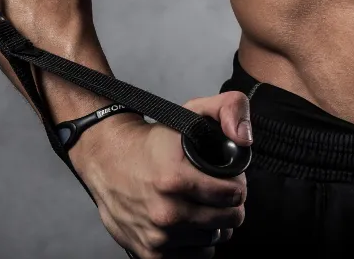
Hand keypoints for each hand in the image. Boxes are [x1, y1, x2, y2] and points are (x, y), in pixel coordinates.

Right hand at [72, 91, 251, 258]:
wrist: (107, 161)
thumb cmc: (153, 141)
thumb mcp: (193, 110)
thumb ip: (230, 108)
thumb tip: (245, 139)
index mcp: (176, 179)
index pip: (234, 195)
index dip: (238, 184)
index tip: (231, 178)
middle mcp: (166, 212)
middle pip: (228, 220)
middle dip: (231, 204)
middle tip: (220, 192)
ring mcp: (158, 236)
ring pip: (214, 239)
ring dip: (215, 224)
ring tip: (204, 205)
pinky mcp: (150, 254)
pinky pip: (196, 257)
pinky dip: (199, 242)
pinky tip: (192, 223)